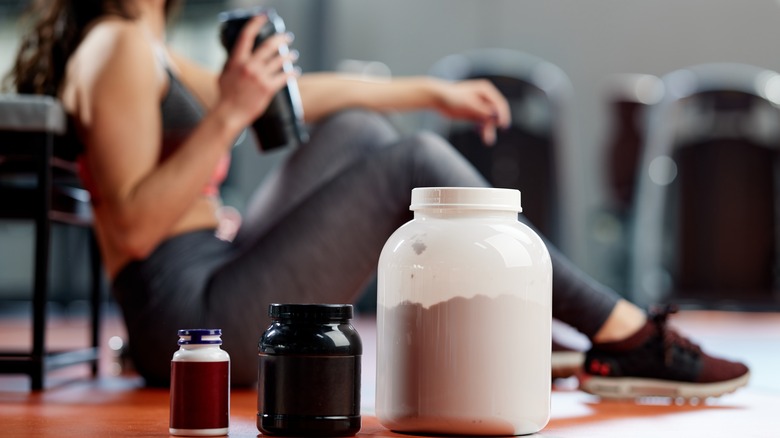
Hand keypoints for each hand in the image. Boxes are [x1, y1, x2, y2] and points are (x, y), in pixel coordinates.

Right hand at [216, 15, 298, 129]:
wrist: (230, 113)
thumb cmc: (226, 96)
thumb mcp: (224, 74)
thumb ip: (232, 63)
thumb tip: (238, 56)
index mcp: (237, 61)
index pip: (247, 36)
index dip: (255, 24)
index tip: (263, 17)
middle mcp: (250, 66)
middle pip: (268, 46)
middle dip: (280, 39)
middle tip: (287, 37)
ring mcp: (260, 77)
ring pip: (279, 61)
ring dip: (288, 56)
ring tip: (293, 54)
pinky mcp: (268, 88)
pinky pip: (284, 77)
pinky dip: (291, 73)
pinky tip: (295, 71)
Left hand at [435, 79, 510, 145]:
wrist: (438, 99)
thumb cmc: (452, 97)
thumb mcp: (469, 104)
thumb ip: (483, 110)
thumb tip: (495, 115)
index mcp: (486, 91)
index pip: (500, 103)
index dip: (503, 115)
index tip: (503, 126)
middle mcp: (485, 98)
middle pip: (495, 113)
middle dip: (494, 125)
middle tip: (491, 138)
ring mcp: (480, 106)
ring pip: (489, 120)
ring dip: (488, 129)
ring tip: (488, 141)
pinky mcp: (474, 113)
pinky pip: (481, 122)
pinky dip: (482, 129)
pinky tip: (479, 133)